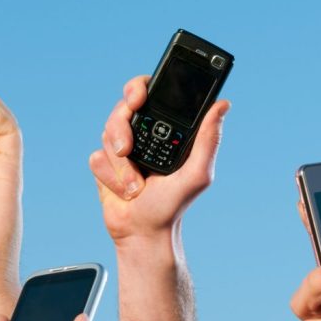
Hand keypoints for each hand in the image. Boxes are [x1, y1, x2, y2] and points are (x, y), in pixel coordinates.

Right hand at [89, 75, 229, 242]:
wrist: (143, 232)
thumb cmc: (174, 205)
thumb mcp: (198, 172)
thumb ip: (208, 139)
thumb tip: (223, 105)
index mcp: (166, 130)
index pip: (149, 93)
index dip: (138, 88)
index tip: (138, 97)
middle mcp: (143, 134)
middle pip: (121, 109)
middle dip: (121, 128)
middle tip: (127, 148)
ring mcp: (122, 148)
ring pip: (107, 134)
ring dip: (121, 165)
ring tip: (136, 185)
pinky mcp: (105, 165)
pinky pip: (97, 158)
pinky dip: (111, 177)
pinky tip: (124, 191)